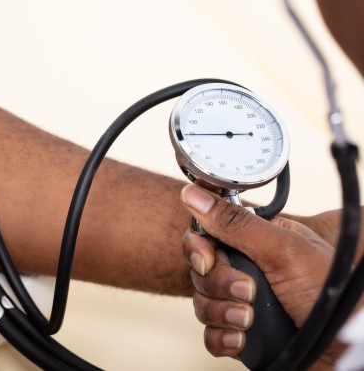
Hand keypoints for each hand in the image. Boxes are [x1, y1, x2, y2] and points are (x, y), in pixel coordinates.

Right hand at [180, 184, 338, 365]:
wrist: (349, 349)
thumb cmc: (332, 297)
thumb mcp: (283, 251)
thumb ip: (236, 223)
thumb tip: (194, 194)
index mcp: (256, 242)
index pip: (206, 236)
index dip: (200, 249)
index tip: (207, 261)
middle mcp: (246, 270)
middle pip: (201, 272)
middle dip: (219, 286)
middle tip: (249, 292)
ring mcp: (241, 302)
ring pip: (202, 303)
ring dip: (222, 314)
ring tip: (250, 320)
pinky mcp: (241, 332)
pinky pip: (210, 334)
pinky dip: (222, 338)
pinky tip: (241, 339)